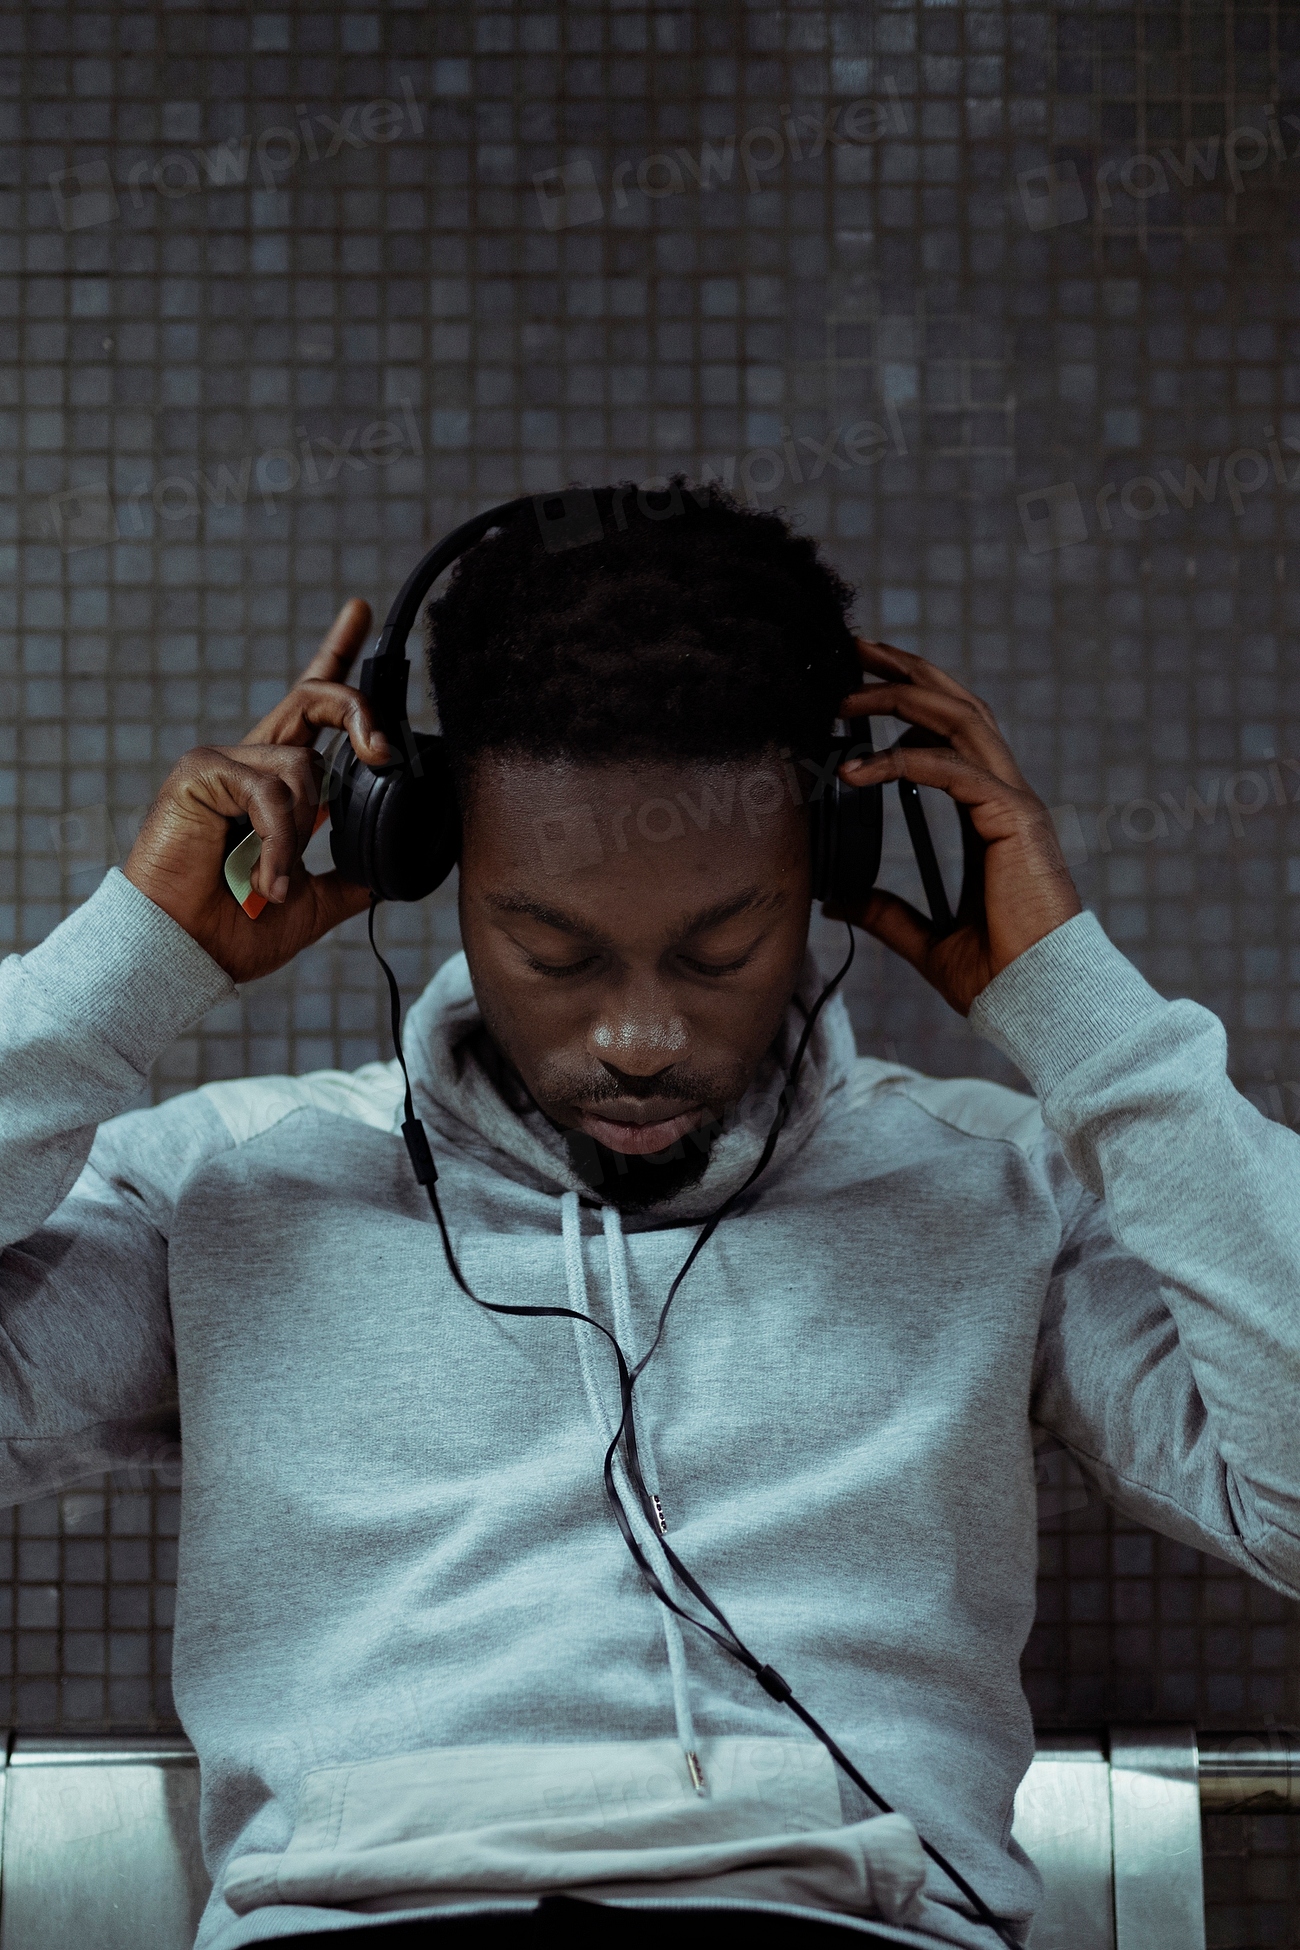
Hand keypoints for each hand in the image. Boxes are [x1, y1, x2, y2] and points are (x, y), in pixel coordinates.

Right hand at [124, 600, 388, 983]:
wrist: (184, 954)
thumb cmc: (235, 931)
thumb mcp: (311, 902)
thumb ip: (347, 878)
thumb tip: (388, 874)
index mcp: (277, 783)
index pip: (310, 708)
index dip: (334, 655)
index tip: (357, 613)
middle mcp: (250, 763)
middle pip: (314, 699)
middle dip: (358, 712)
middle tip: (383, 753)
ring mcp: (222, 764)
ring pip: (302, 765)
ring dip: (302, 836)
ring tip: (276, 883)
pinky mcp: (199, 773)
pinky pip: (269, 791)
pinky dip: (279, 843)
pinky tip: (265, 880)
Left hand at [822, 639, 1081, 1015]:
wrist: (1038, 1000)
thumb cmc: (999, 974)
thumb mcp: (924, 938)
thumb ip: (884, 910)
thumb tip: (838, 899)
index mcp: (991, 815)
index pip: (950, 735)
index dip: (909, 702)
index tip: (859, 689)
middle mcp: (1006, 797)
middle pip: (957, 707)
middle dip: (905, 672)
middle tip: (853, 650)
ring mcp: (1015, 803)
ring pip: (958, 721)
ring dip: (900, 697)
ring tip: (846, 693)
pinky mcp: (1013, 819)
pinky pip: (952, 769)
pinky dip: (901, 761)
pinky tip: (857, 770)